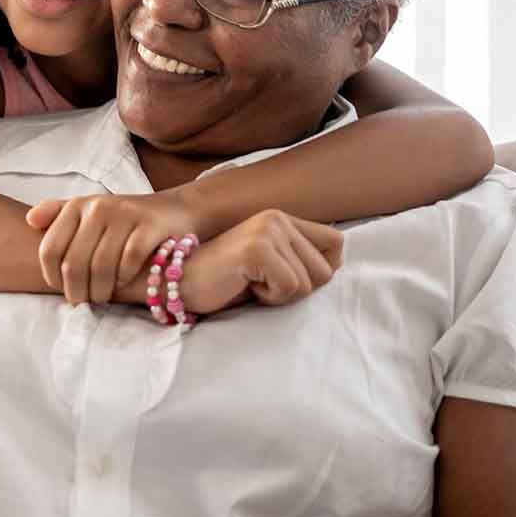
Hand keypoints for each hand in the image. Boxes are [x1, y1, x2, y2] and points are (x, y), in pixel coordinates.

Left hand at [27, 191, 201, 305]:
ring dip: (101, 290)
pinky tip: (124, 281)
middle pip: (74, 263)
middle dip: (77, 291)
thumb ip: (58, 214)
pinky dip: (124, 277)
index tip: (63, 289)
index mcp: (78, 206)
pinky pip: (129, 261)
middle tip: (84, 303)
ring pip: (101, 266)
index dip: (52, 277)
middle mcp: (98, 207)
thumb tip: (29, 221)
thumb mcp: (90, 211)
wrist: (173, 210)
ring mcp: (125, 215)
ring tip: (103, 298)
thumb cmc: (123, 219)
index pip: (50, 250)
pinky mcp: (150, 226)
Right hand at [180, 210, 342, 315]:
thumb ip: (298, 260)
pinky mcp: (257, 248)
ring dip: (281, 296)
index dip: (322, 271)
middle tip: (263, 285)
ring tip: (251, 284)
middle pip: (326, 270)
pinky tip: (244, 286)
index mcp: (282, 219)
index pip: (336, 243)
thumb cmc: (225, 281)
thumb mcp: (269, 267)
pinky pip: (289, 287)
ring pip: (308, 283)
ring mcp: (268, 230)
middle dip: (299, 290)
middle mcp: (278, 218)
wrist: (178, 283)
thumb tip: (335, 267)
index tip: (290, 281)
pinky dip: (269, 298)